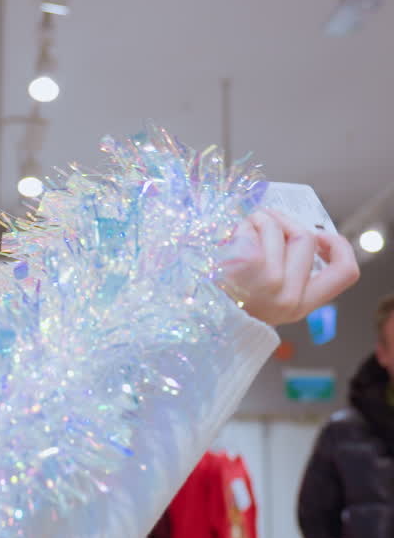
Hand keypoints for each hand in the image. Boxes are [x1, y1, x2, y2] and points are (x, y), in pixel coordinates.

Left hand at [220, 209, 359, 325]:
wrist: (192, 318)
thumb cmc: (226, 300)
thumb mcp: (267, 296)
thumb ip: (287, 270)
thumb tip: (291, 229)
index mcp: (301, 305)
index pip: (344, 272)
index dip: (339, 246)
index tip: (321, 235)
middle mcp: (290, 297)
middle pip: (306, 239)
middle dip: (284, 220)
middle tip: (264, 219)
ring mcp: (269, 283)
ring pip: (279, 229)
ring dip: (259, 220)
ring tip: (240, 230)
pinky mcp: (246, 268)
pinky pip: (252, 230)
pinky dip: (240, 227)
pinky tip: (228, 239)